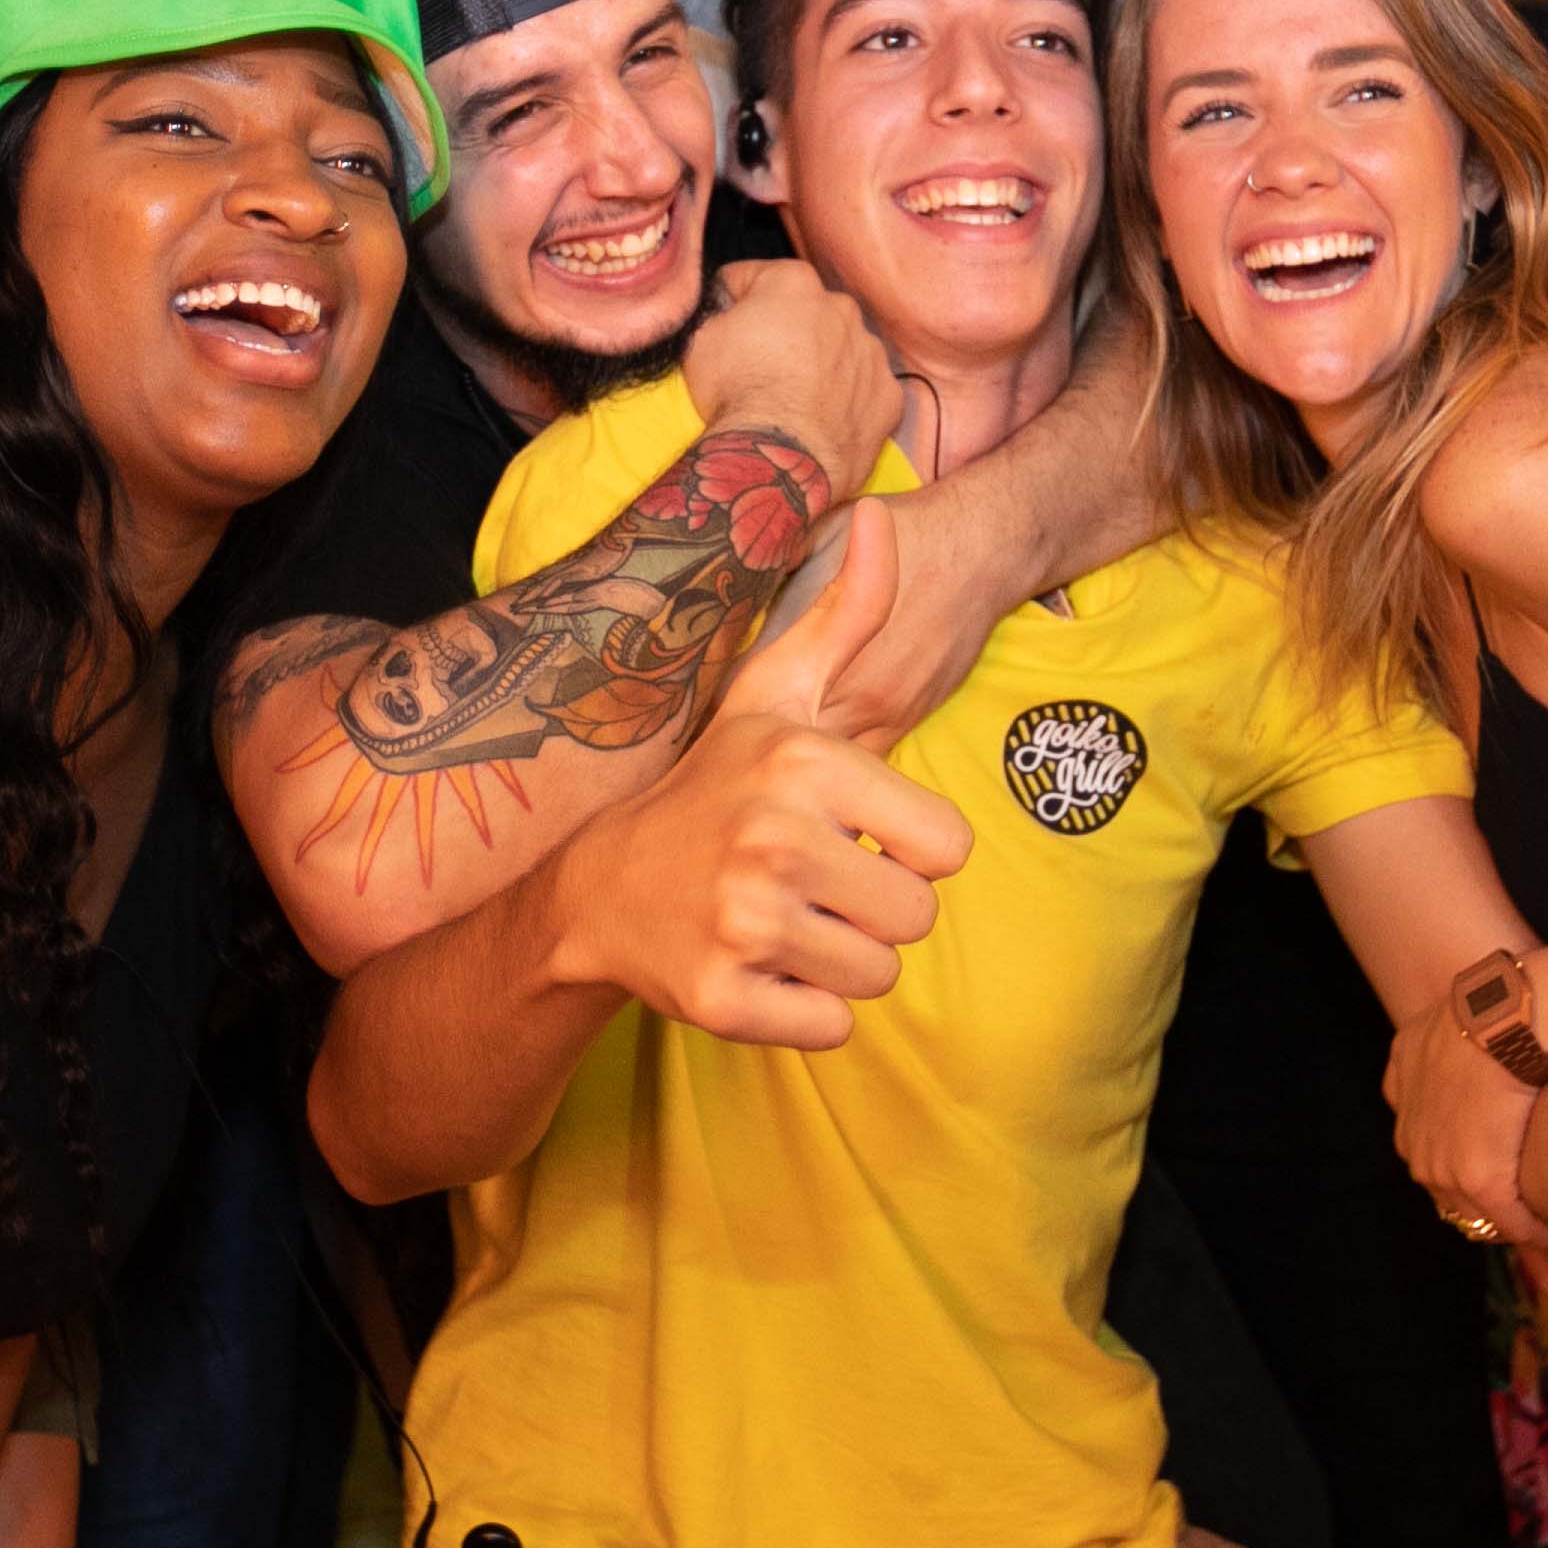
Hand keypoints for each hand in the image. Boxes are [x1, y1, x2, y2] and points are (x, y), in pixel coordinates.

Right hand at [550, 501, 973, 1045]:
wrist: (598, 890)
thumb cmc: (712, 787)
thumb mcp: (774, 693)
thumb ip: (847, 612)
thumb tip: (890, 519)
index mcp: (804, 765)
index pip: (949, 849)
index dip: (908, 848)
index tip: (849, 834)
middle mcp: (772, 841)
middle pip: (917, 919)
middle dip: (875, 910)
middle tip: (811, 885)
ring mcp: (743, 926)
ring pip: (878, 977)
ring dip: (842, 961)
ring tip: (783, 921)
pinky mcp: (723, 1001)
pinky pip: (831, 1028)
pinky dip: (804, 1011)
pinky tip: (758, 967)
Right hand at [681, 259, 897, 498]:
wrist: (778, 457)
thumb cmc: (735, 393)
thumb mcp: (700, 340)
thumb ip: (718, 315)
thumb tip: (726, 313)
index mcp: (794, 282)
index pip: (754, 276)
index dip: (732, 300)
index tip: (724, 322)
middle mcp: (842, 307)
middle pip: (806, 311)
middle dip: (786, 330)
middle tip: (760, 367)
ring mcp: (871, 352)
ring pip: (842, 349)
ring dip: (822, 364)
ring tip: (794, 399)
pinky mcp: (889, 395)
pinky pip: (865, 389)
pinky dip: (848, 400)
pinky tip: (823, 420)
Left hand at [1384, 977, 1547, 1250]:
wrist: (1505, 1014)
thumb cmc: (1494, 1003)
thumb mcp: (1446, 1015)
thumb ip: (1441, 1041)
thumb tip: (1467, 1037)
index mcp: (1402, 1089)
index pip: (1426, 1141)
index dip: (1461, 1157)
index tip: (1494, 1162)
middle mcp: (1412, 1136)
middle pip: (1444, 1185)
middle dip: (1480, 1199)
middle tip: (1520, 1204)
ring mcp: (1439, 1161)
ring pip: (1475, 1209)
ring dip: (1507, 1217)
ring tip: (1541, 1223)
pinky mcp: (1477, 1178)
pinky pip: (1509, 1219)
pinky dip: (1535, 1227)